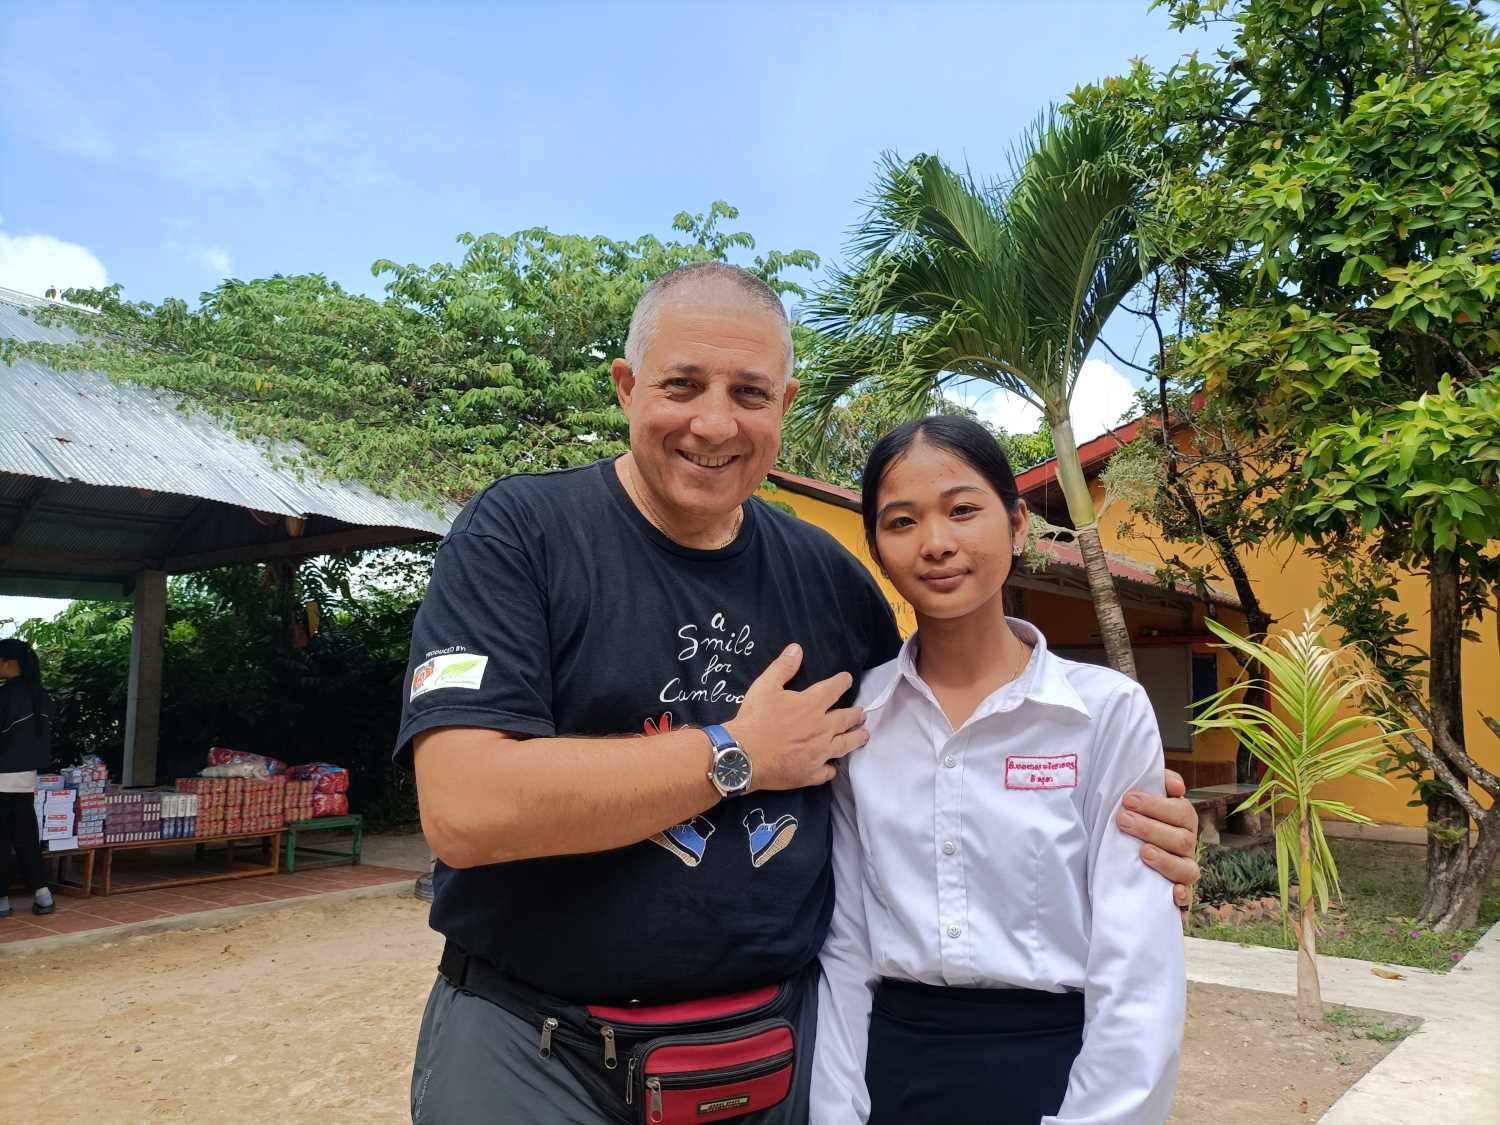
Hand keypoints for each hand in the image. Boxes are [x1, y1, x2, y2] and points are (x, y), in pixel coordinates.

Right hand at [727, 644, 863, 791]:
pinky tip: (833, 766)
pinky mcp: (811, 773)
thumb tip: (797, 648)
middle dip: (856, 714)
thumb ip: (783, 667)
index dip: (843, 682)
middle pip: (847, 719)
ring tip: (863, 735)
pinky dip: (832, 767)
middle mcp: (822, 728)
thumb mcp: (765, 686)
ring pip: (845, 745)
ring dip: (857, 738)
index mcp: (811, 705)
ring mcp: (819, 753)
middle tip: (862, 713)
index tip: (847, 679)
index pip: (834, 689)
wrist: (744, 754)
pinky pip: (828, 771)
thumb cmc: (755, 718)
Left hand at [1116, 768, 1199, 908]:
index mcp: (1182, 820)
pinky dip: (1184, 896)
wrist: (1125, 854)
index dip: (1156, 805)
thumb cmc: (1137, 820)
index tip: (1128, 799)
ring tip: (1143, 851)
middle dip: (1151, 828)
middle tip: (1123, 820)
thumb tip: (1174, 785)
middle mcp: (1187, 845)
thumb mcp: (1143, 801)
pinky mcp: (1178, 894)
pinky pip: (1188, 898)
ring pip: (1186, 868)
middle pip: (1181, 839)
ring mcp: (1184, 870)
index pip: (1180, 811)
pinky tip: (1174, 893)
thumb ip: (1158, 785)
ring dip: (1165, 860)